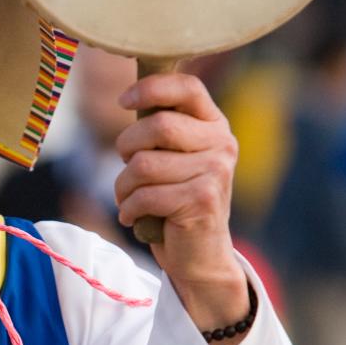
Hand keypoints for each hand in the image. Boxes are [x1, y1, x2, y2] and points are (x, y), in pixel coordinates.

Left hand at [114, 72, 249, 339]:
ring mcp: (216, 172)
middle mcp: (222, 144)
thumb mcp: (172, 158)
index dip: (151, 88)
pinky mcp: (202, 200)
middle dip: (127, 147)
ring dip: (123, 186)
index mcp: (215, 125)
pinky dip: (128, 208)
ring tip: (131, 198)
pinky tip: (134, 216)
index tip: (123, 101)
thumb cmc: (176, 200)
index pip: (187, 87)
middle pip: (157, 125)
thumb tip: (130, 95)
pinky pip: (144, 195)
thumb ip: (159, 128)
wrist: (200, 256)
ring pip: (143, 164)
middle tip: (126, 167)